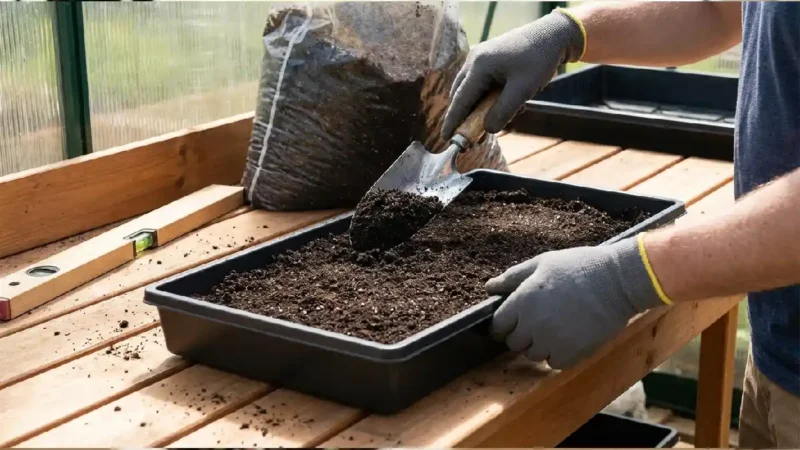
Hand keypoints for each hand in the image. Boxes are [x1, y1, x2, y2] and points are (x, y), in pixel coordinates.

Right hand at [441, 9, 584, 139]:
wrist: (553, 35)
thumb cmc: (538, 60)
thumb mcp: (522, 90)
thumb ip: (503, 112)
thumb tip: (487, 130)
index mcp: (479, 66)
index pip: (460, 99)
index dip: (453, 121)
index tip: (447, 138)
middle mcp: (474, 61)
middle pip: (461, 95)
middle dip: (466, 116)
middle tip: (474, 137)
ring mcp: (481, 58)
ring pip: (471, 90)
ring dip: (480, 108)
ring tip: (498, 120)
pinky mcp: (489, 60)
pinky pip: (482, 84)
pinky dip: (489, 98)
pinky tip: (509, 103)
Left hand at [485, 235, 667, 369]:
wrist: (617, 281)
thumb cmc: (579, 266)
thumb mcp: (542, 263)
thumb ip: (512, 278)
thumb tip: (489, 288)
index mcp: (522, 301)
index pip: (498, 326)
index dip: (504, 324)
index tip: (513, 321)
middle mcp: (533, 325)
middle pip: (514, 343)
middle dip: (522, 334)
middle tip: (539, 321)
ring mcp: (552, 342)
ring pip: (533, 355)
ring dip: (540, 345)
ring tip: (556, 327)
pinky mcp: (572, 354)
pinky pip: (554, 363)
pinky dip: (558, 355)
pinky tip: (569, 337)